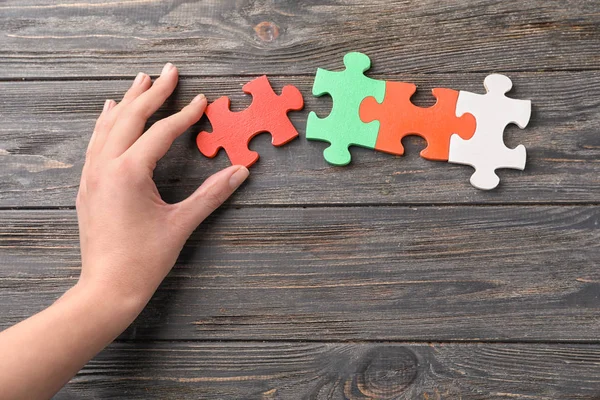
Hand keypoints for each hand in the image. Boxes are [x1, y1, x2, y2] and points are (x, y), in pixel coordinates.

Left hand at [76, 63, 248, 312]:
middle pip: (130, 117)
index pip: (161, 132)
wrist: (106, 288)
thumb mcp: (182, 224)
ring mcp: (92, 175)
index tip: (202, 100)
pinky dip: (107, 122)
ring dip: (128, 101)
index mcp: (130, 172)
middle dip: (152, 92)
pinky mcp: (88, 185)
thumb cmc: (143, 260)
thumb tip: (240, 172)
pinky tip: (110, 113)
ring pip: (108, 125)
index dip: (184, 114)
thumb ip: (212, 194)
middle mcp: (106, 166)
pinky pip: (96, 142)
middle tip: (169, 71)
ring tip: (141, 81)